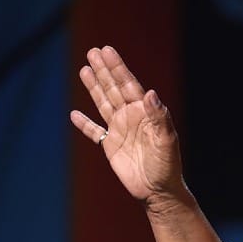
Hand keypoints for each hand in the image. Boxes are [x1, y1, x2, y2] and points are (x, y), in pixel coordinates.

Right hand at [70, 46, 186, 207]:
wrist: (159, 191)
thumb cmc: (168, 166)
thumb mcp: (166, 140)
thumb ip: (159, 117)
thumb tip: (150, 93)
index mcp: (145, 113)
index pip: (129, 85)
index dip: (118, 68)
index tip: (107, 50)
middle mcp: (131, 118)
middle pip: (114, 89)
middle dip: (104, 70)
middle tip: (93, 51)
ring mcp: (120, 131)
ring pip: (103, 103)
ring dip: (94, 87)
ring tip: (84, 69)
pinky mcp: (110, 146)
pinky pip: (94, 132)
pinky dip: (84, 124)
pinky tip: (74, 114)